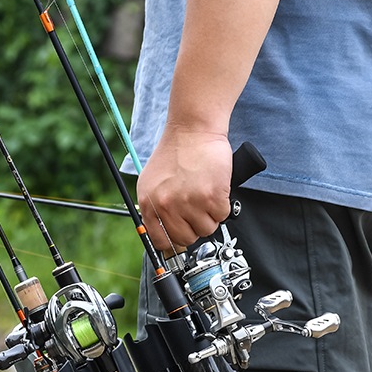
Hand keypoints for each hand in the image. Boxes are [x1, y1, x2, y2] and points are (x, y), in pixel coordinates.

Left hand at [137, 128, 232, 249]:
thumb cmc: (176, 152)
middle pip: (186, 239)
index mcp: (150, 204)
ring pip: (206, 229)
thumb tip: (163, 235)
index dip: (173, 241)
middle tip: (196, 208)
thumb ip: (155, 208)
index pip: (160, 241)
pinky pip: (221, 216)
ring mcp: (189, 202)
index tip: (181, 236)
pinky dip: (222, 206)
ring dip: (209, 216)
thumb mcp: (151, 182)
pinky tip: (215, 190)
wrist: (193, 130)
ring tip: (205, 196)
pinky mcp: (211, 196)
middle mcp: (167, 205)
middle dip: (194, 227)